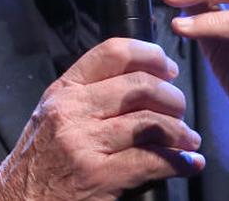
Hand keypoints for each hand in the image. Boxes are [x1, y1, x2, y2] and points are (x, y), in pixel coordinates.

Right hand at [0, 38, 203, 200]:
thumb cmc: (40, 160)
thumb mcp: (53, 114)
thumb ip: (88, 95)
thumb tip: (141, 82)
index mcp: (64, 91)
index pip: (112, 53)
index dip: (149, 54)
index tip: (167, 67)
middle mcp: (73, 111)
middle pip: (139, 86)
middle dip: (171, 96)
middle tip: (180, 109)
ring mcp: (85, 143)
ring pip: (150, 122)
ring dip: (180, 131)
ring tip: (188, 138)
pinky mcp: (99, 176)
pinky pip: (152, 161)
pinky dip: (178, 162)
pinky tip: (188, 163)